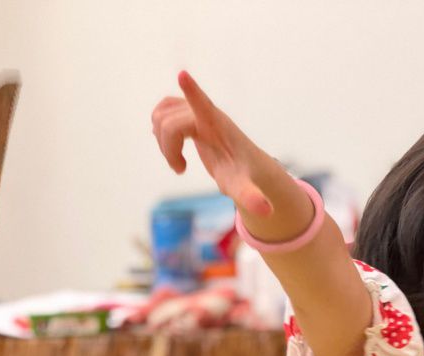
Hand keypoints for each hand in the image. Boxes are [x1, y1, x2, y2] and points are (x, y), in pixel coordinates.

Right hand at [151, 71, 272, 217]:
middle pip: (169, 123)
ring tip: (178, 161)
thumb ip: (251, 197)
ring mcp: (193, 110)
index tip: (183, 75)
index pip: (204, 105)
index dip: (192, 91)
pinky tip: (170, 147)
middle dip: (168, 150)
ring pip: (160, 117)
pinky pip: (160, 113)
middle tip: (180, 170)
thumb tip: (266, 212)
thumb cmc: (245, 175)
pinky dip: (158, 131)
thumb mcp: (244, 188)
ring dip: (162, 142)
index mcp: (218, 126)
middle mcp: (205, 113)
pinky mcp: (186, 114)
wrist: (246, 164)